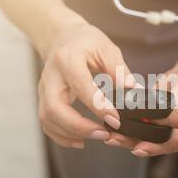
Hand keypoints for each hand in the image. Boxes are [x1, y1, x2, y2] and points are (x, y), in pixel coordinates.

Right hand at [38, 21, 133, 148]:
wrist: (62, 38)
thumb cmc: (85, 42)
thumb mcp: (106, 47)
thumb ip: (119, 69)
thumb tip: (133, 90)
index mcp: (67, 59)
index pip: (80, 86)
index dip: (97, 106)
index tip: (115, 119)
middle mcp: (51, 76)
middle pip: (55, 108)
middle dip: (79, 126)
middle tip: (103, 134)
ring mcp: (43, 89)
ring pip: (48, 118)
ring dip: (70, 134)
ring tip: (96, 137)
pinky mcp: (43, 100)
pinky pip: (47, 123)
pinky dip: (61, 136)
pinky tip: (80, 140)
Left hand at [104, 67, 177, 156]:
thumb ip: (176, 98)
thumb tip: (159, 109)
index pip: (172, 143)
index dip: (155, 147)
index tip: (139, 148)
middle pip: (154, 145)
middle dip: (133, 144)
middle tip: (115, 140)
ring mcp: (164, 131)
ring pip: (144, 141)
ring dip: (125, 139)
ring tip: (109, 136)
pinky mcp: (153, 124)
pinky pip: (138, 130)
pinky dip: (125, 128)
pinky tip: (111, 127)